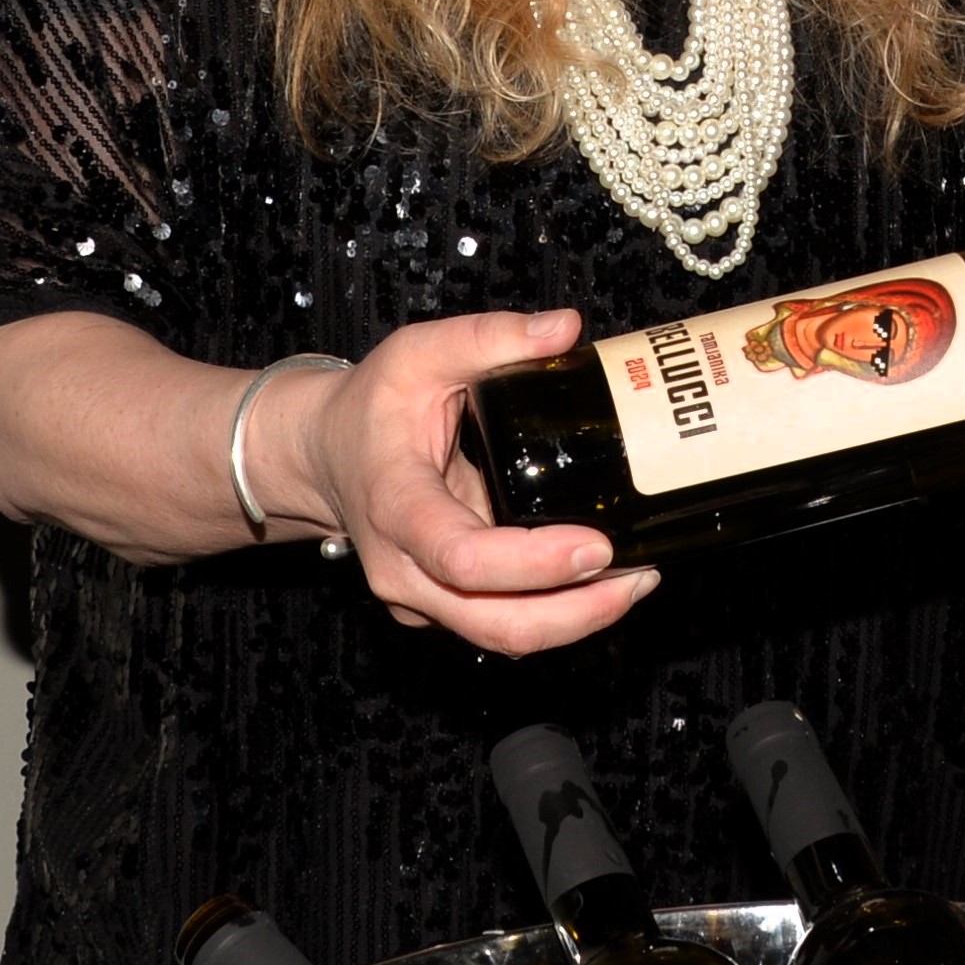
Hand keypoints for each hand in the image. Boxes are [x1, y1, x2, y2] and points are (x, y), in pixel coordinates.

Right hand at [260, 308, 663, 655]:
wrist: (322, 454)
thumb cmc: (371, 405)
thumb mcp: (420, 352)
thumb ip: (488, 336)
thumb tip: (565, 328)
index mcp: (396, 506)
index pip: (462, 558)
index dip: (534, 564)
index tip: (597, 546)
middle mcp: (403, 569)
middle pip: (494, 623)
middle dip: (577, 613)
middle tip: (641, 575)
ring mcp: (419, 597)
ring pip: (501, 636)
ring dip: (576, 620)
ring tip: (638, 580)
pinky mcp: (440, 606)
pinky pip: (501, 625)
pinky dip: (556, 614)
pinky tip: (603, 583)